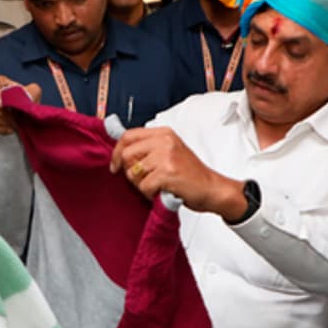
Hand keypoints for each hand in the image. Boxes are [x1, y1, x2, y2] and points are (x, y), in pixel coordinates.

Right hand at [0, 76, 40, 134]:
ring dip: (1, 122)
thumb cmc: (27, 100)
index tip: (2, 104)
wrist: (25, 112)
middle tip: (14, 118)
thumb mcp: (34, 91)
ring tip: (13, 124)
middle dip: (3, 114)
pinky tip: (9, 129)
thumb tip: (27, 95)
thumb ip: (32, 90)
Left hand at [110, 127, 245, 217]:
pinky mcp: (167, 173)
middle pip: (127, 154)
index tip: (115, 166)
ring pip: (133, 172)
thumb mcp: (170, 152)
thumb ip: (148, 149)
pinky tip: (161, 193)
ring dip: (141, 185)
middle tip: (141, 181)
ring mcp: (166, 156)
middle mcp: (165, 141)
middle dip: (129, 172)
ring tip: (156, 187)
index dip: (116, 152)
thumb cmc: (191, 175)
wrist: (213, 189)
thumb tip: (120, 154)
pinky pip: (144, 186)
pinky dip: (149, 194)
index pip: (128, 136)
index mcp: (164, 134)